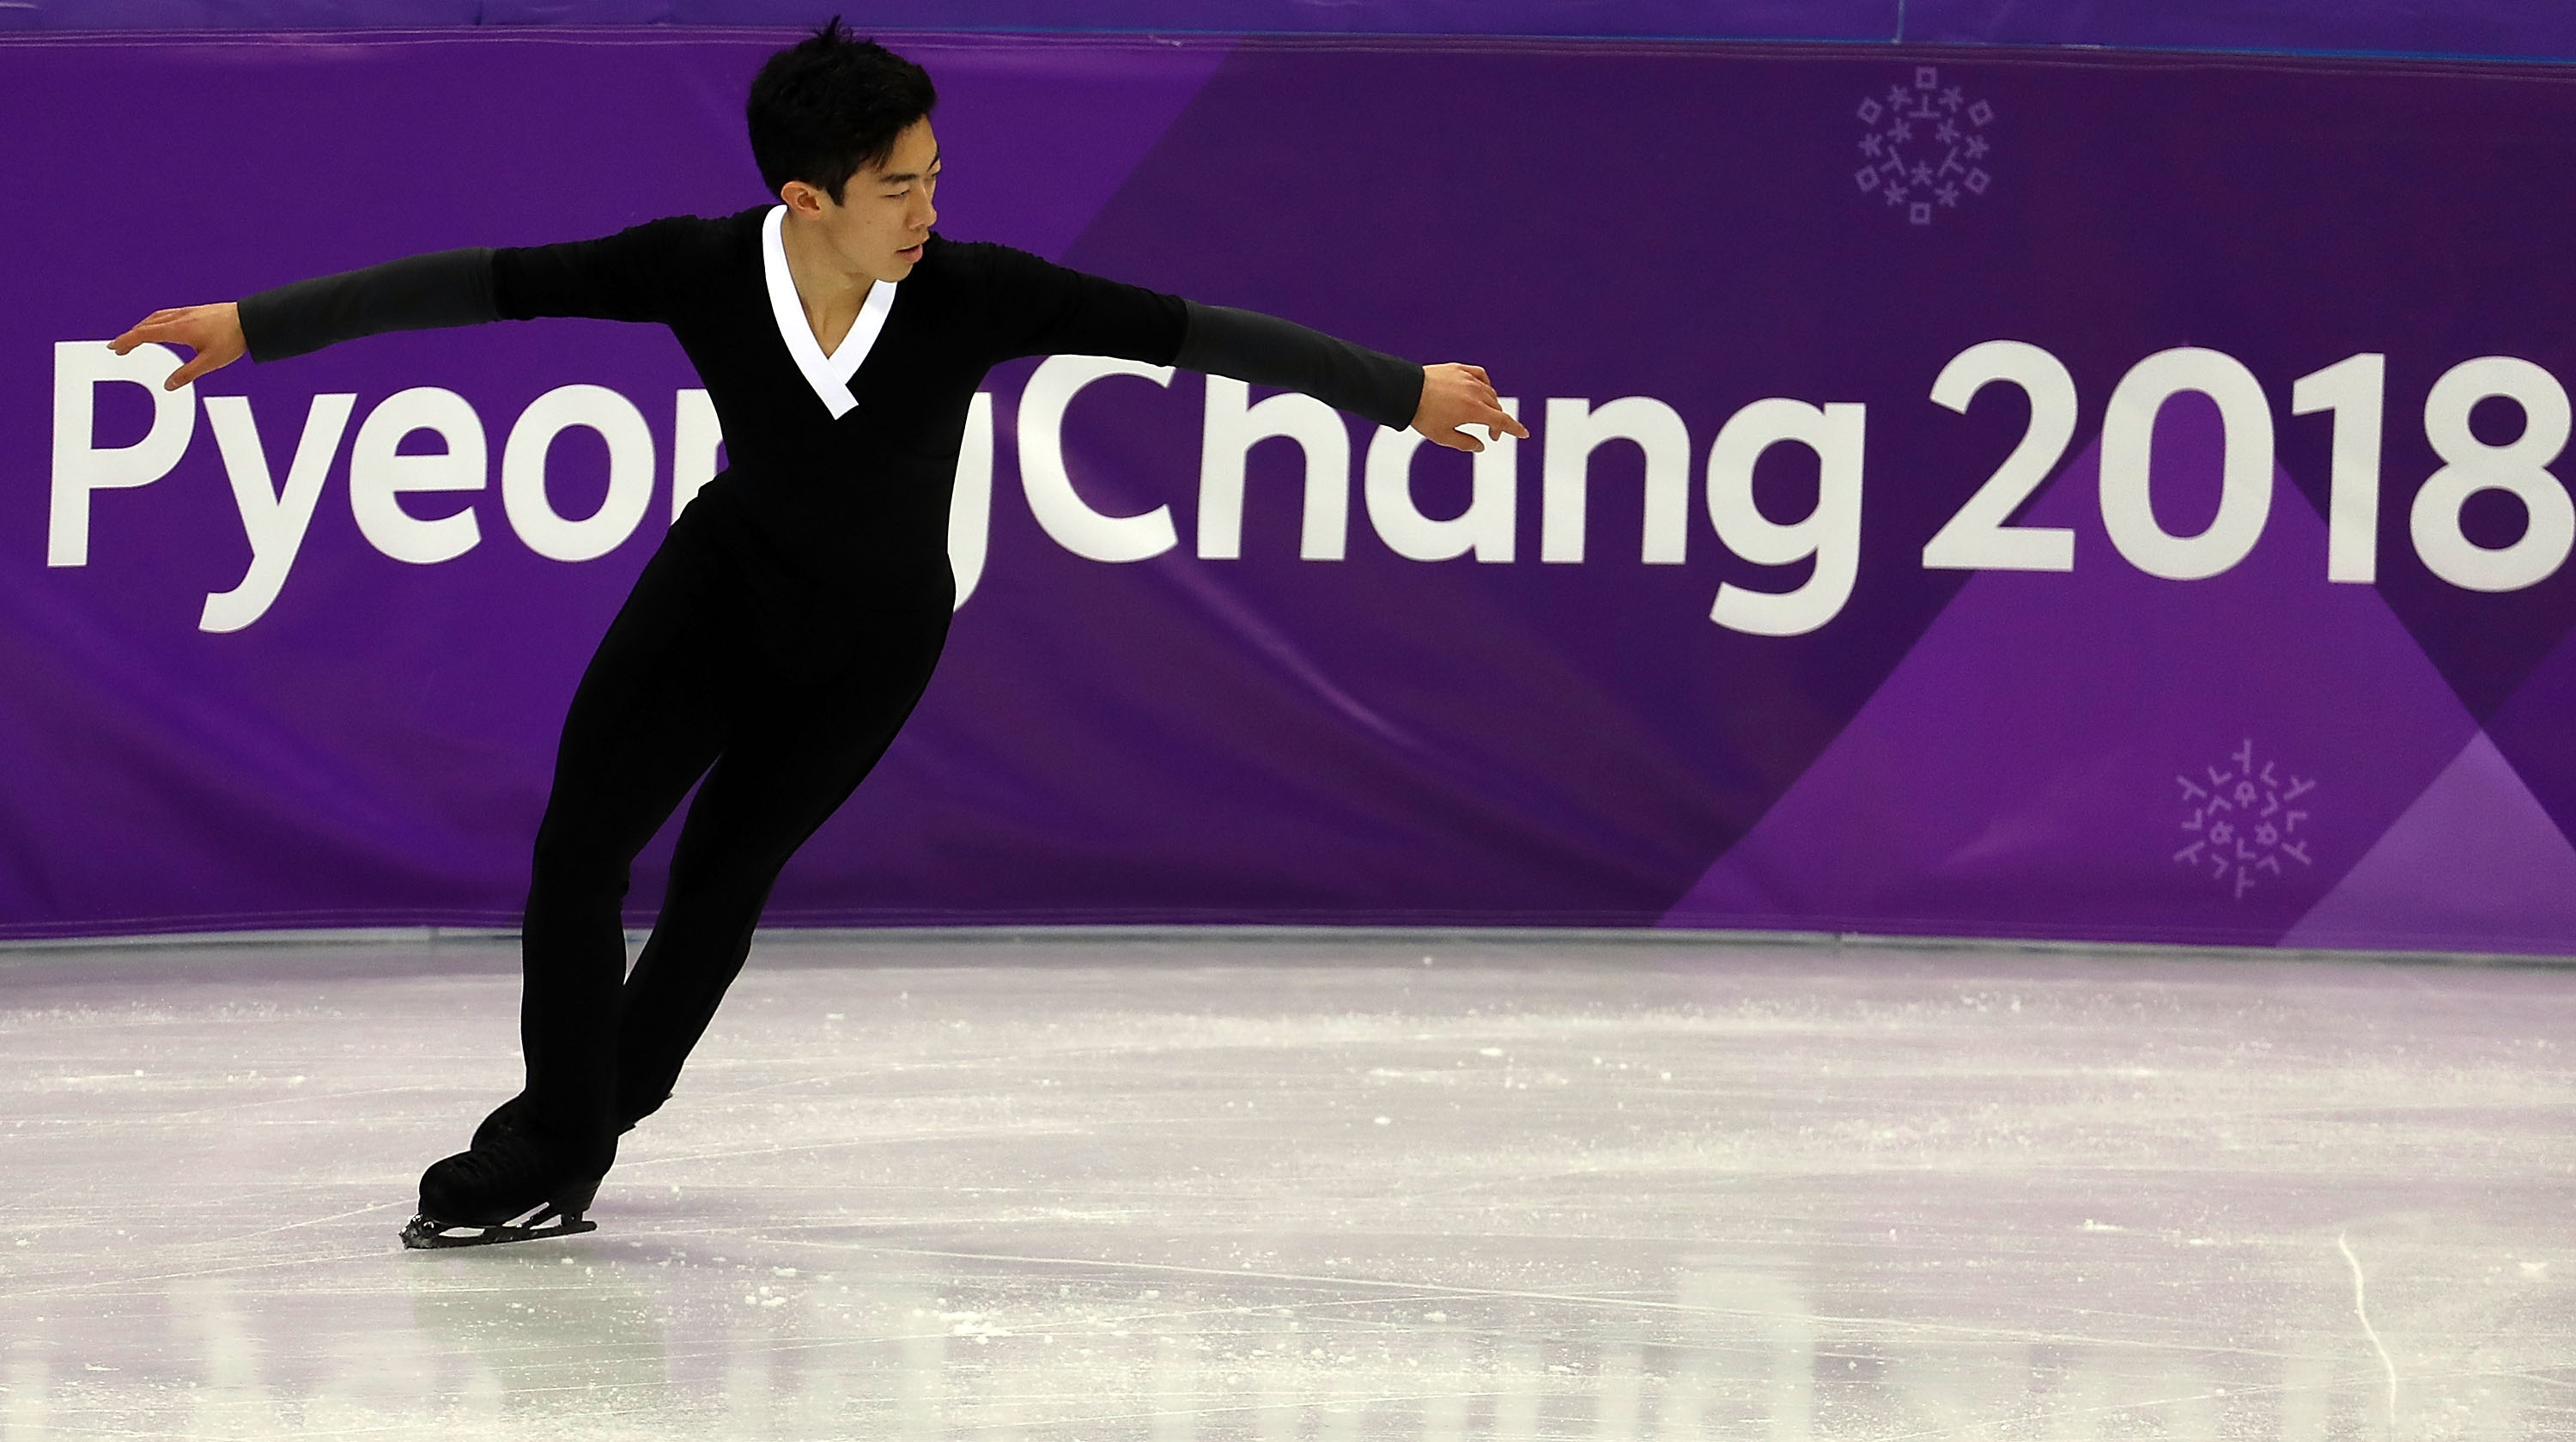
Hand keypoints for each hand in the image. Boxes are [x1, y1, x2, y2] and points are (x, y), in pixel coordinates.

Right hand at [110, 302, 245, 390]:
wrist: (250, 320)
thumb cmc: (232, 340)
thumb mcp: (210, 362)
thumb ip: (187, 374)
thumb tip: (168, 386)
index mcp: (178, 329)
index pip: (144, 334)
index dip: (127, 341)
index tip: (114, 347)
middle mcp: (178, 318)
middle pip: (146, 326)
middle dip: (130, 337)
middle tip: (118, 348)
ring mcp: (186, 313)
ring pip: (156, 318)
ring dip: (142, 328)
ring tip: (134, 338)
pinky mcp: (194, 311)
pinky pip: (167, 315)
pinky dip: (155, 322)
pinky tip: (159, 327)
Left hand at [1411, 362, 1528, 452]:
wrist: (1405, 391)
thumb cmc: (1422, 415)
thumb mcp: (1443, 436)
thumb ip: (1465, 443)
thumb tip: (1481, 446)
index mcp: (1474, 410)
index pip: (1502, 421)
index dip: (1515, 429)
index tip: (1524, 434)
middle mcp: (1475, 392)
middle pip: (1496, 407)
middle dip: (1497, 422)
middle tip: (1491, 433)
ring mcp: (1467, 379)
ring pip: (1489, 392)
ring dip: (1491, 405)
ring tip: (1483, 414)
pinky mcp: (1459, 369)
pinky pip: (1480, 375)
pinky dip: (1485, 384)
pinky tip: (1481, 390)